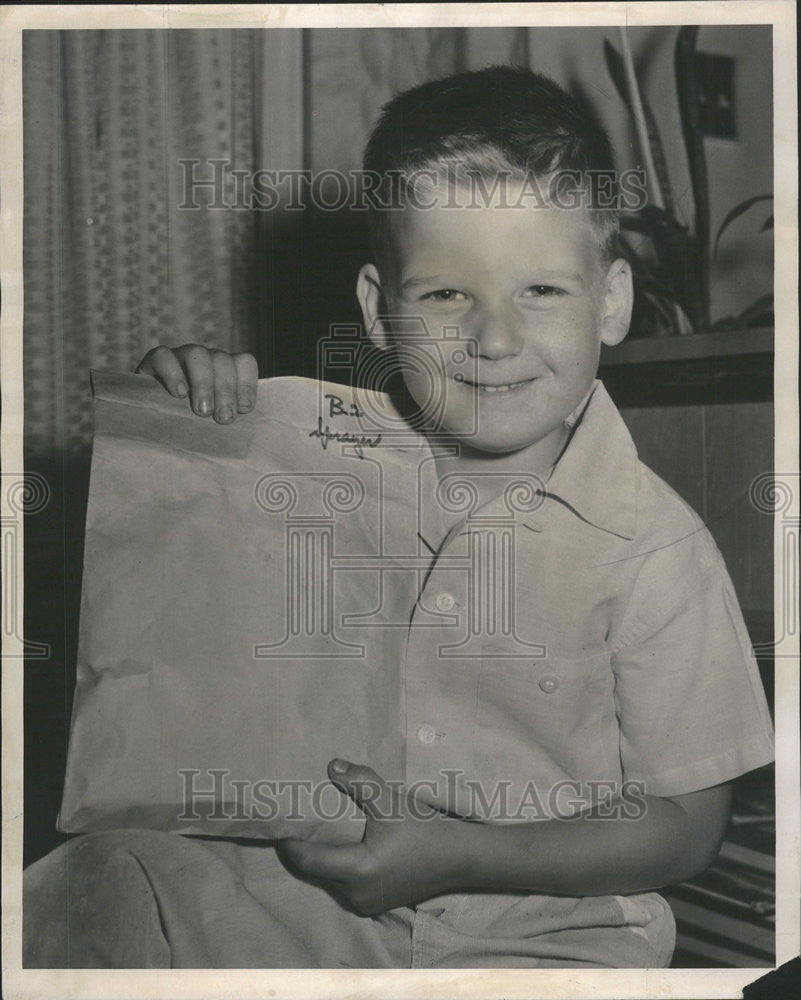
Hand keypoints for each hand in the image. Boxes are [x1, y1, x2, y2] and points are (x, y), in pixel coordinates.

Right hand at [135, 344, 257, 423]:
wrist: (151, 420)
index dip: (247, 384)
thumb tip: (239, 422)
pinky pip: (164, 356)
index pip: (244, 363)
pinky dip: (173, 374)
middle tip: (224, 418)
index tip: (244, 409)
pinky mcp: (156, 360)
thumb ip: (227, 417)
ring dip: (203, 383)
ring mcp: (181, 356)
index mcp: (224, 370)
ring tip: (202, 411)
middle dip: (226, 391)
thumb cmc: (189, 424)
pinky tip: (179, 395)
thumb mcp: (212, 422)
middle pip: (222, 360)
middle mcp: (206, 360)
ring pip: (197, 355)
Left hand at [278, 760, 475, 915]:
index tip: (277, 824)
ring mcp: (367, 903)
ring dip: (322, 859)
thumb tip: (332, 765)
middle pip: (316, 871)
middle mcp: (356, 894)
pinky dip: (338, 867)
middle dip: (304, 849)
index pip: (307, 860)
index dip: (288, 843)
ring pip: (330, 879)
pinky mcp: (377, 903)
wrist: (458, 857)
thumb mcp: (390, 801)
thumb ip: (360, 782)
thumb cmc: (423, 829)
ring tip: (313, 832)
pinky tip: (340, 847)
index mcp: (356, 871)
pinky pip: (346, 885)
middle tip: (293, 824)